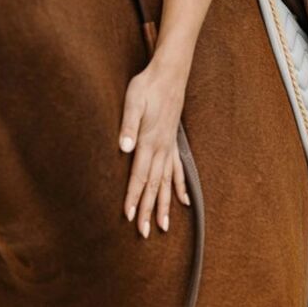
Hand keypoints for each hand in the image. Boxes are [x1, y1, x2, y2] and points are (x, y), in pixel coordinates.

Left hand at [119, 60, 190, 237]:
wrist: (169, 73)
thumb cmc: (147, 85)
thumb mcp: (133, 100)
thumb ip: (128, 125)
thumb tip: (124, 148)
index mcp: (149, 140)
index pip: (139, 175)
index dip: (134, 197)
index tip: (129, 217)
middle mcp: (161, 148)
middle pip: (153, 185)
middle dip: (148, 210)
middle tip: (144, 233)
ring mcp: (169, 146)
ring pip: (166, 182)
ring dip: (163, 204)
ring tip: (162, 227)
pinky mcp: (172, 141)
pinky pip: (178, 170)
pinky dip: (179, 187)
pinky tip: (183, 201)